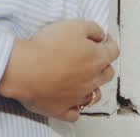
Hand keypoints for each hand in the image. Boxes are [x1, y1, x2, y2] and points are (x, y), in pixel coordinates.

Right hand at [0, 20, 118, 122]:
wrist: (25, 68)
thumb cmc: (48, 46)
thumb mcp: (74, 26)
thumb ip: (93, 29)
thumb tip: (100, 36)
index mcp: (97, 59)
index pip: (113, 51)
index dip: (109, 44)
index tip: (104, 40)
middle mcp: (91, 80)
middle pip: (107, 74)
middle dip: (103, 64)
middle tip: (92, 57)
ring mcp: (78, 97)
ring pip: (94, 95)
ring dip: (91, 87)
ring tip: (81, 79)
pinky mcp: (62, 109)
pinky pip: (74, 113)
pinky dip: (74, 107)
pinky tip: (70, 101)